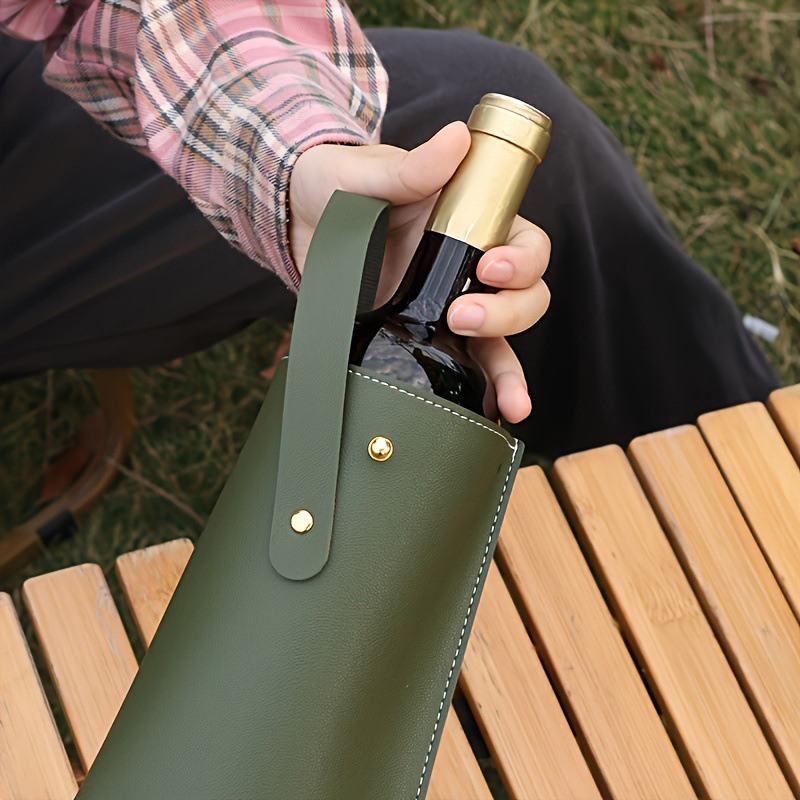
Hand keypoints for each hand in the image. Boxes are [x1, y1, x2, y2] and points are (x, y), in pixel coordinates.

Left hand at [288, 122, 550, 423]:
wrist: (298, 226)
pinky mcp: (425, 335)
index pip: (523, 241)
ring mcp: (450, 303)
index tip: (486, 266)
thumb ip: (410, 167)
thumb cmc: (335, 186)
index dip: (521, 260)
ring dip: (511, 369)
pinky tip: (499, 416)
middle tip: (460, 316)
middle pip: (525, 295)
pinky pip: (468, 366)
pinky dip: (489, 392)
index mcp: (470, 220)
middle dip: (508, 312)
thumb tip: (457, 138)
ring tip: (504, 399)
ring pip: (505, 338)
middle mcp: (469, 264)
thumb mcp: (366, 172)